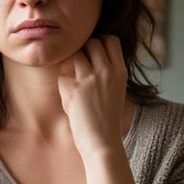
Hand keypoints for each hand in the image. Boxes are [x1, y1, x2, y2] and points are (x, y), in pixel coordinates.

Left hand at [57, 35, 127, 158]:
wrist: (103, 143)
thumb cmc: (107, 119)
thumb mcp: (116, 90)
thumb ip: (107, 71)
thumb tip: (88, 53)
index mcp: (121, 71)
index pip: (110, 40)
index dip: (100, 43)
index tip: (94, 56)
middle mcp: (107, 71)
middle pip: (91, 43)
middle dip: (84, 52)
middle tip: (81, 70)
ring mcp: (90, 79)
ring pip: (75, 55)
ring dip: (71, 66)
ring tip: (74, 83)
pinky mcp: (74, 89)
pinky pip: (62, 74)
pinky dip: (63, 85)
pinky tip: (71, 99)